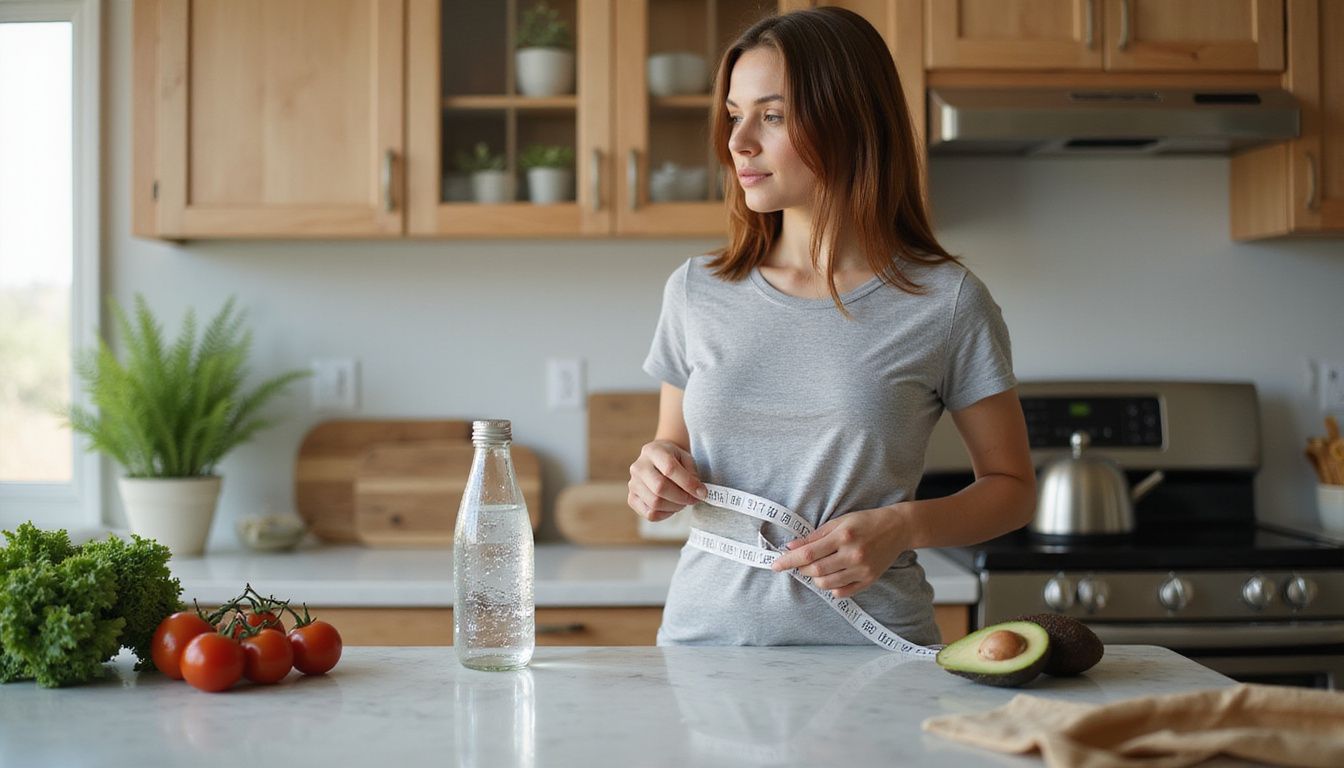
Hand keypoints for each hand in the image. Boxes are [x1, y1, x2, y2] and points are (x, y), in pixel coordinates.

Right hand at [628, 440, 706, 521]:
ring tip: (684, 502)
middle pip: (660, 488)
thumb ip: (692, 474)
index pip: (669, 469)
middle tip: (694, 499)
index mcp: (652, 451)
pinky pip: (649, 514)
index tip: (702, 492)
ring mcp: (633, 483)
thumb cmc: (675, 459)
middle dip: (682, 497)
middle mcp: (638, 467)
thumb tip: (698, 493)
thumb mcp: (686, 458)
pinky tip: (672, 507)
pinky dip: (665, 514)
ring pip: (655, 503)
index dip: (688, 483)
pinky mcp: (632, 498)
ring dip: (675, 507)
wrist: (657, 459)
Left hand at [768, 505, 910, 598]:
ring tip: (817, 568)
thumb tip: (790, 547)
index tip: (775, 565)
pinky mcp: (869, 580)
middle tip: (799, 563)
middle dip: (801, 569)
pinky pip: (842, 592)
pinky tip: (832, 576)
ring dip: (815, 578)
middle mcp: (853, 555)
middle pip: (816, 571)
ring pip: (827, 584)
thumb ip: (814, 536)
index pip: (808, 553)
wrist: (897, 528)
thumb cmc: (865, 521)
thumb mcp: (839, 522)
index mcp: (843, 536)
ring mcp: (862, 570)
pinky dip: (831, 587)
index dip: (789, 561)